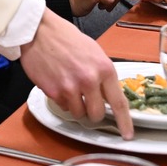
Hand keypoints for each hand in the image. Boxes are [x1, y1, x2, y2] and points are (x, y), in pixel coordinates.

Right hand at [19, 12, 130, 137]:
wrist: (38, 31)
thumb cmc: (65, 38)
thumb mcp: (94, 52)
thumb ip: (102, 75)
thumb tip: (108, 96)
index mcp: (104, 68)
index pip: (119, 102)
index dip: (124, 122)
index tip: (127, 134)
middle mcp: (89, 79)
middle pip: (97, 114)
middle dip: (93, 112)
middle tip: (88, 102)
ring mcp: (70, 87)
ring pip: (78, 113)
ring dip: (75, 106)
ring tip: (69, 87)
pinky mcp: (53, 92)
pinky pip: (62, 106)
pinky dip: (61, 99)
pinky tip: (58, 82)